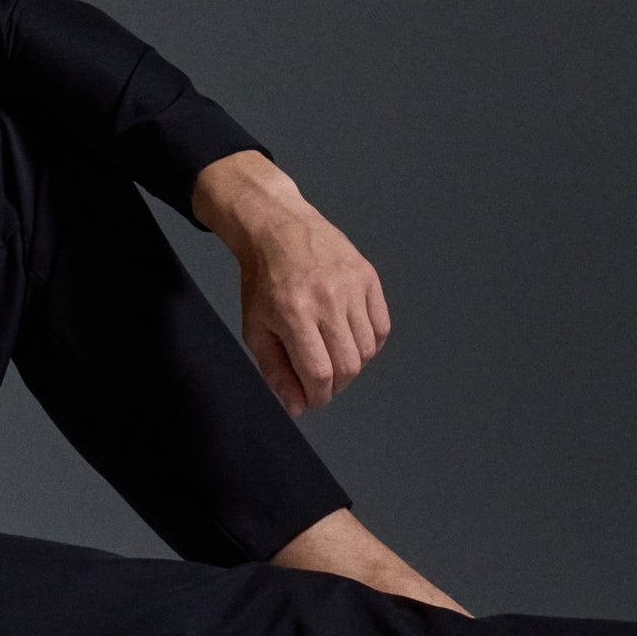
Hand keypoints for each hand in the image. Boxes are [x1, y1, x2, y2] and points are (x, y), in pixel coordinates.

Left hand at [191, 150, 390, 415]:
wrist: (278, 228)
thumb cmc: (262, 281)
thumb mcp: (255, 328)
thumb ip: (276, 370)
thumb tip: (299, 407)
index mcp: (294, 314)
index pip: (320, 374)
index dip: (318, 396)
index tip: (312, 398)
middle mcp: (327, 300)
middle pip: (348, 366)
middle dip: (336, 385)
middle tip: (321, 379)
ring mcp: (352, 286)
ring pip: (367, 350)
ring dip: (352, 364)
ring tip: (333, 353)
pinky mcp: (368, 277)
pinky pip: (381, 327)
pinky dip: (370, 343)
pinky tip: (350, 337)